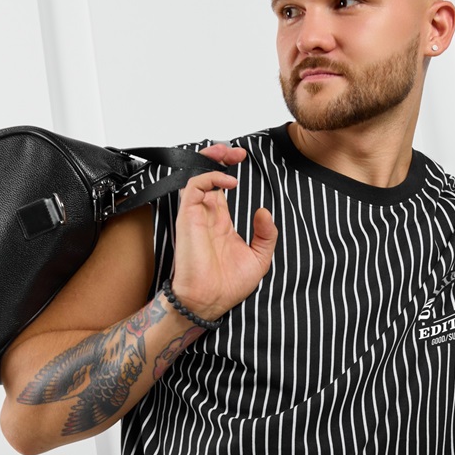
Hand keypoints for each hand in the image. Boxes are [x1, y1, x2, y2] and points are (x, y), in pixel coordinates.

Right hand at [171, 144, 277, 319]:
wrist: (209, 301)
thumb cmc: (228, 286)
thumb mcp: (259, 258)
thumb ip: (266, 235)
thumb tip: (265, 211)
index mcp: (221, 223)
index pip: (220, 188)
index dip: (229, 169)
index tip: (243, 160)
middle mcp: (207, 216)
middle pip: (207, 175)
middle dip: (219, 157)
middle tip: (236, 152)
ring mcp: (196, 215)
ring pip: (197, 175)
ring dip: (212, 159)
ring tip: (230, 155)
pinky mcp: (189, 217)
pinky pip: (194, 187)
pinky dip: (210, 177)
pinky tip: (229, 182)